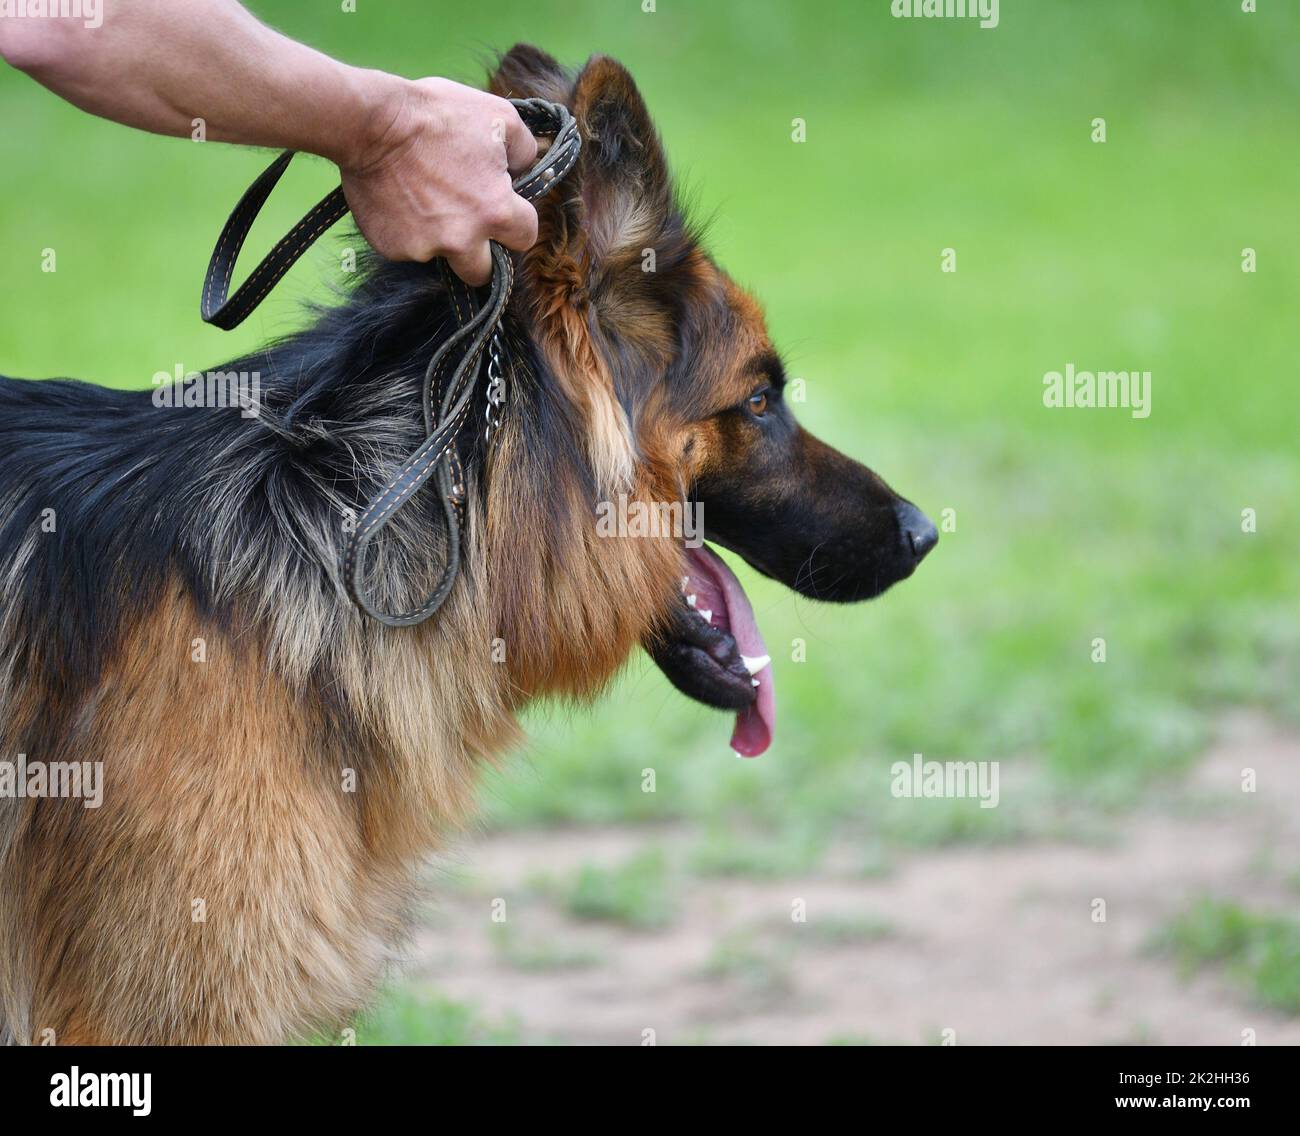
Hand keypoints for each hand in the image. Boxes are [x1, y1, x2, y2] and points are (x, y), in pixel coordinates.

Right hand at [341, 76, 538, 284]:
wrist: (370, 123)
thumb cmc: (437, 115)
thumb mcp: (498, 117)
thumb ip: (524, 150)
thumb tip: (527, 168)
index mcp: (496, 212)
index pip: (525, 237)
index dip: (516, 223)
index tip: (503, 210)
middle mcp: (463, 240)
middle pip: (483, 271)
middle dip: (479, 252)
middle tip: (464, 222)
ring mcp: (425, 248)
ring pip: (442, 257)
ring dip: (439, 239)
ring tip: (424, 200)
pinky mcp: (393, 248)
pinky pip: (406, 247)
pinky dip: (405, 229)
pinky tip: (397, 199)